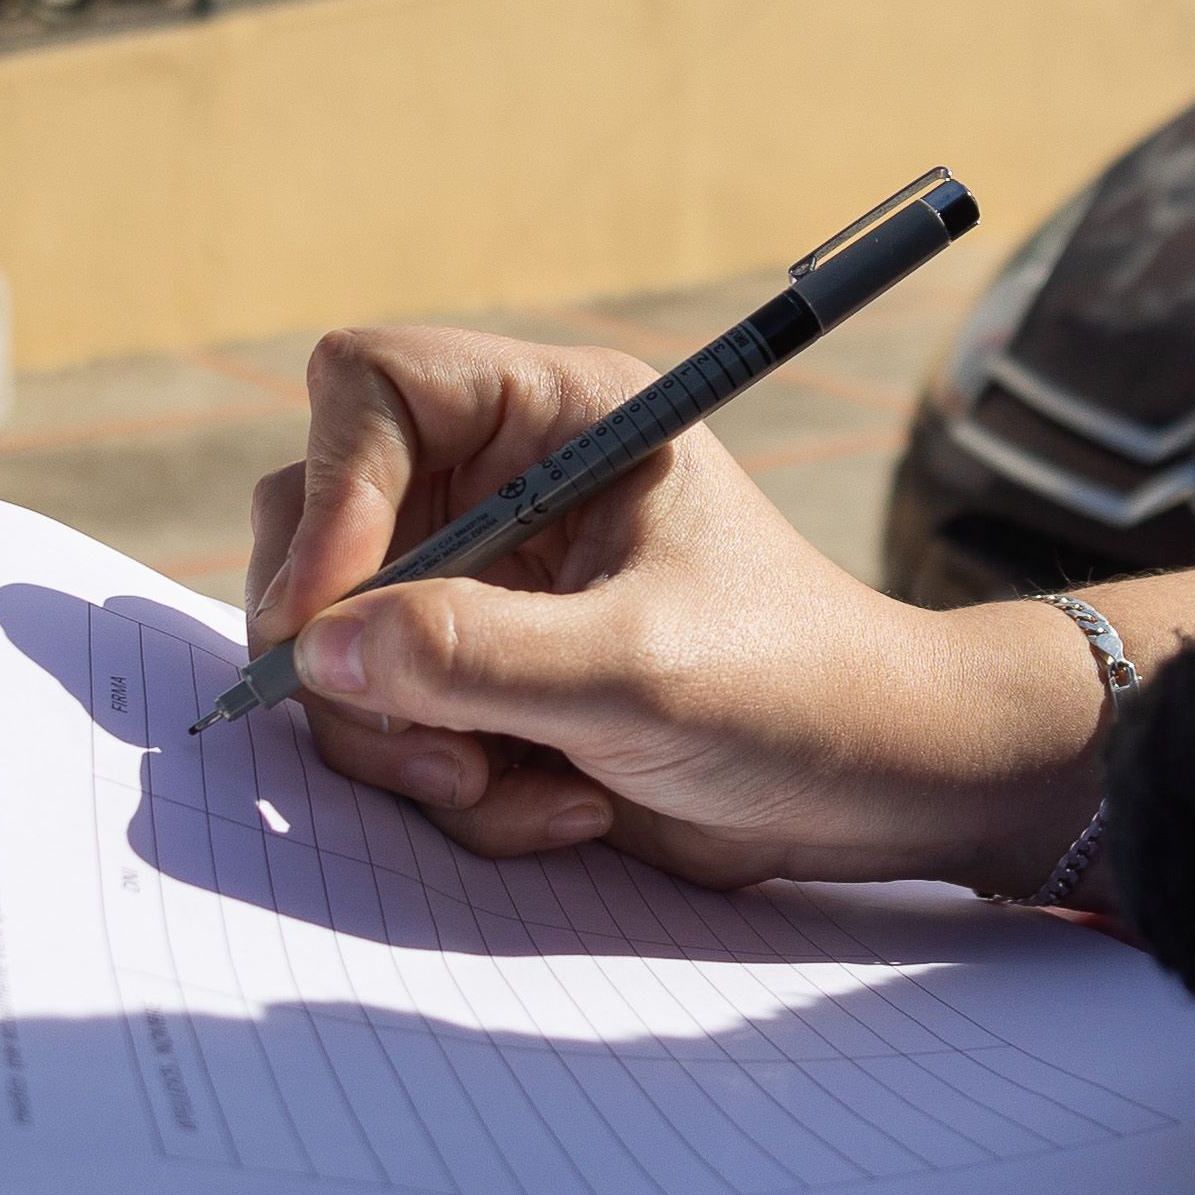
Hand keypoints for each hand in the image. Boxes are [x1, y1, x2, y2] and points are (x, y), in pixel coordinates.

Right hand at [242, 326, 1162, 894]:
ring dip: (405, 741)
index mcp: (556, 418)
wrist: (878, 789)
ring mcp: (486, 585)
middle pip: (318, 524)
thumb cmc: (795, 692)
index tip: (326, 618)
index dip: (330, 494)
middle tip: (423, 744)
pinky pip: (393, 725)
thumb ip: (474, 654)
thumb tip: (316, 648)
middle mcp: (503, 485)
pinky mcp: (486, 679)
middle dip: (353, 653)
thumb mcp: (637, 672)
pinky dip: (453, 786)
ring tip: (512, 785)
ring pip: (340, 644)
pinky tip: (559, 805)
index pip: (370, 389)